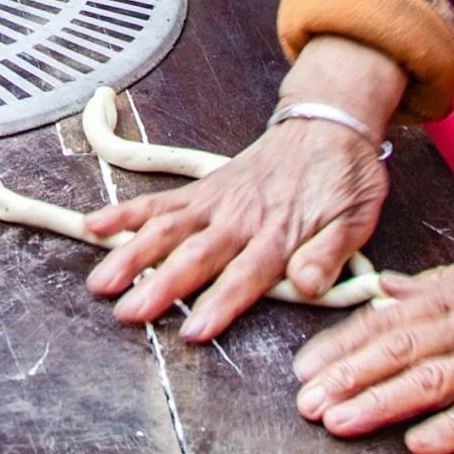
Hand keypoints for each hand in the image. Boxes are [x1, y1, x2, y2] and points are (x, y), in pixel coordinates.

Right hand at [83, 36, 404, 340]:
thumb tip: (307, 285)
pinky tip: (98, 226)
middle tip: (128, 311)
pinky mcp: (203, 190)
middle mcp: (239, 217)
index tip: (195, 328)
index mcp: (279, 232)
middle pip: (194, 256)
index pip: (245, 274)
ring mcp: (216, 201)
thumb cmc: (344, 178)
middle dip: (159, 285)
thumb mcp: (355, 219)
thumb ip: (329, 254)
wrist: (328, 125)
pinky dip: (128, 213)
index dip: (219, 302)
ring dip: (132, 254)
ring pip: (167, 229)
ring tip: (102, 281)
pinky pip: (161, 202)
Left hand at [294, 243, 453, 450]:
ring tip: (340, 420)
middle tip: (307, 400)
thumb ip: (426, 287)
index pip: (381, 320)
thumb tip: (384, 290)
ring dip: (381, 402)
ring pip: (428, 380)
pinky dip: (452, 429)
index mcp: (444, 298)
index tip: (304, 367)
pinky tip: (419, 445)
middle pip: (395, 350)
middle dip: (347, 376)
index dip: (341, 344)